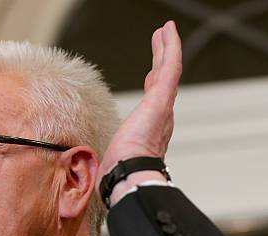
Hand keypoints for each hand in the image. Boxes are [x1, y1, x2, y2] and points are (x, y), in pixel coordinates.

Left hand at [97, 21, 182, 190]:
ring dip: (167, 48)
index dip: (154, 83)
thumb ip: (110, 157)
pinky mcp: (162, 97)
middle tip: (160, 42)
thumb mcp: (114, 159)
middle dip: (161, 60)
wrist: (129, 173)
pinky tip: (168, 31)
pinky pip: (170, 66)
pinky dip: (171, 47)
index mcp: (150, 129)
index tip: (152, 73)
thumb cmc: (121, 171)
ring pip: (168, 69)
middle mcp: (161, 116)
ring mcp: (163, 105)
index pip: (154, 100)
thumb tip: (96, 168)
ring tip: (165, 31)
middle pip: (162, 80)